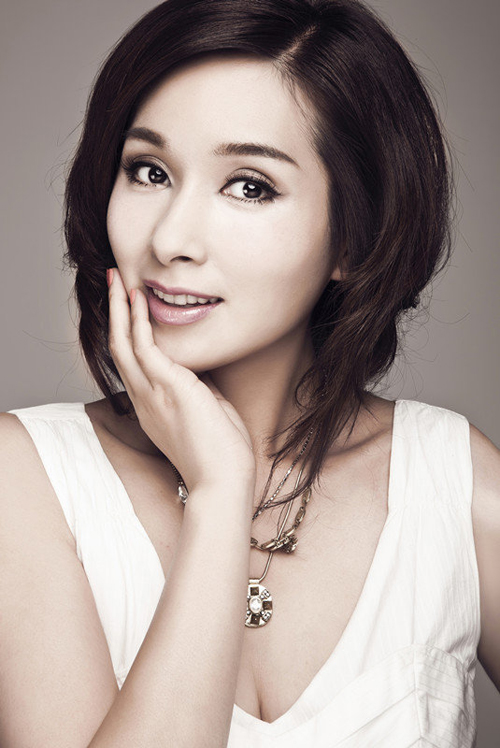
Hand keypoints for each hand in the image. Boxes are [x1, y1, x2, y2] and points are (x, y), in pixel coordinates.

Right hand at [107, 268, 255, 491]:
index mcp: (151, 407)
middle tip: (113, 283)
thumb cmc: (221, 454)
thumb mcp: (206, 412)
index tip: (128, 310)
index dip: (125, 333)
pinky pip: (145, 346)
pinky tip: (139, 299)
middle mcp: (143, 400)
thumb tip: (202, 366)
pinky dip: (139, 321)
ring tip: (118, 279)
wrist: (224, 481)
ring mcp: (151, 394)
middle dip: (114, 312)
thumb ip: (199, 388)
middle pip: (118, 347)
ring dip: (120, 309)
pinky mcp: (168, 388)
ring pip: (123, 343)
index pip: (130, 364)